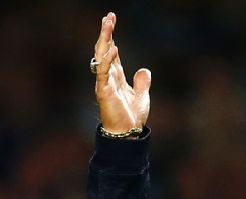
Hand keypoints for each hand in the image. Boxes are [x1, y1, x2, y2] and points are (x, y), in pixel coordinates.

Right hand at [93, 12, 150, 134]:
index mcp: (116, 76)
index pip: (112, 51)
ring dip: (105, 39)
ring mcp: (104, 83)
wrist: (128, 134)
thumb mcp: (141, 96)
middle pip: (105, 49)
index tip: (111, 20)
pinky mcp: (103, 91)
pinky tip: (113, 48)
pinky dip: (107, 59)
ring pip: (102, 56)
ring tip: (108, 24)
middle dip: (106, 33)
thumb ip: (141, 82)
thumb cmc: (131, 118)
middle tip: (108, 16)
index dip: (111, 36)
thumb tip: (144, 70)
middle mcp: (108, 77)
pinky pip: (103, 72)